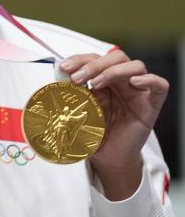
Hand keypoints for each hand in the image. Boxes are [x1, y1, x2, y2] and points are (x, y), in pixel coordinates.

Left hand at [60, 50, 168, 199]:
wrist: (107, 158)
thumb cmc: (93, 134)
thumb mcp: (77, 112)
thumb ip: (71, 96)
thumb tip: (56, 79)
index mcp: (104, 81)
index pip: (96, 59)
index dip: (80, 59)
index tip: (63, 67)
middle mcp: (122, 83)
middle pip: (116, 58)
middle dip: (93, 64)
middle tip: (75, 78)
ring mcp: (138, 93)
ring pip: (136, 66)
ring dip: (112, 71)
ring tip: (94, 84)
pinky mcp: (150, 106)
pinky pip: (160, 86)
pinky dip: (150, 80)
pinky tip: (134, 83)